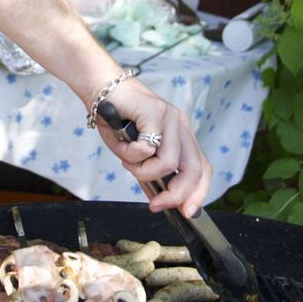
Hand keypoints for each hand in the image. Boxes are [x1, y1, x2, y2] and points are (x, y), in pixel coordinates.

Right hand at [92, 78, 211, 217]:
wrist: (100, 89)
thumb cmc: (115, 119)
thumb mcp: (134, 153)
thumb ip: (148, 172)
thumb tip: (157, 197)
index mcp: (181, 135)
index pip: (202, 168)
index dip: (198, 193)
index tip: (186, 212)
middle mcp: (180, 126)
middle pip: (194, 169)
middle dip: (176, 194)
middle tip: (156, 205)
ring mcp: (171, 117)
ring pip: (168, 162)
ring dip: (143, 171)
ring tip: (127, 161)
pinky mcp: (156, 112)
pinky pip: (147, 149)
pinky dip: (130, 155)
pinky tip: (121, 144)